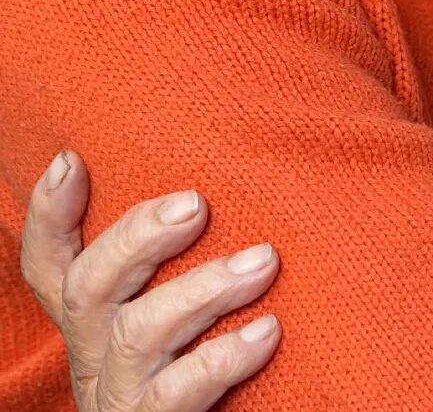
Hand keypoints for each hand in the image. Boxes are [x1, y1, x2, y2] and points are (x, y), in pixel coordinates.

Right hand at [20, 151, 281, 411]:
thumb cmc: (195, 368)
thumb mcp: (172, 313)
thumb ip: (179, 259)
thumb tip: (213, 185)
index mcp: (95, 321)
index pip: (53, 265)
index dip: (49, 216)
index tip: (71, 160)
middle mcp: (95, 354)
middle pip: (88, 287)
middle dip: (138, 238)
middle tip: (196, 204)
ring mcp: (121, 395)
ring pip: (137, 333)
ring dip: (203, 290)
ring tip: (263, 262)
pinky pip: (177, 393)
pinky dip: (222, 358)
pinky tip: (267, 330)